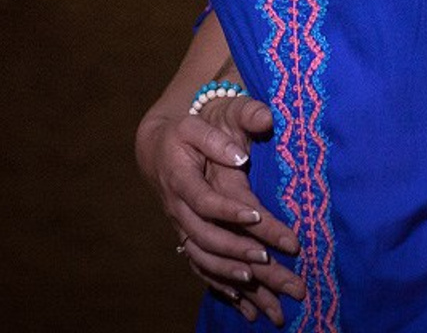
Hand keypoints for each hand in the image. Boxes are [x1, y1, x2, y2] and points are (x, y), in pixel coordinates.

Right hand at [137, 96, 304, 325]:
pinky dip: (220, 286)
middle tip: (267, 259)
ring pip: (202, 258)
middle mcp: (178, 209)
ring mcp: (181, 226)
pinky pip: (201, 267)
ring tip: (258, 283)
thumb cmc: (186, 132)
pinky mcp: (187, 237)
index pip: (205, 201)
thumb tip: (241, 154)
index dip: (229, 211)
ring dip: (229, 273)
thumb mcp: (199, 123)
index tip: (257, 217)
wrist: (159, 148)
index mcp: (181, 179)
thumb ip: (219, 135)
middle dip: (236, 251)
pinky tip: (244, 303)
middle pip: (204, 237)